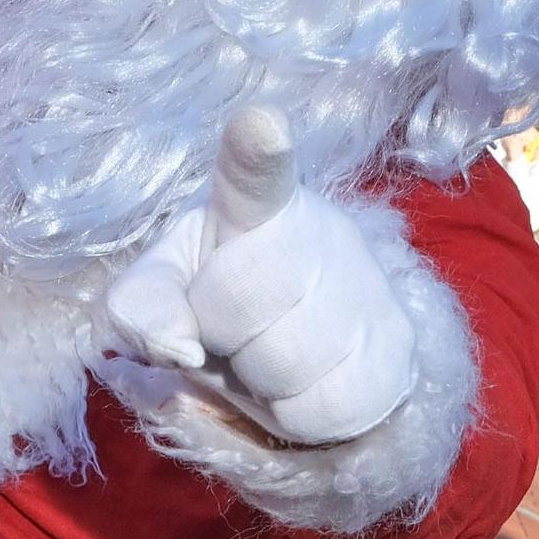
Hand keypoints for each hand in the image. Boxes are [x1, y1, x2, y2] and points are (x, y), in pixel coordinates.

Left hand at [105, 105, 414, 444]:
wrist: (320, 343)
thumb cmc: (227, 300)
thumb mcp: (171, 286)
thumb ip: (142, 303)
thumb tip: (175, 348)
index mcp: (253, 204)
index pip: (254, 173)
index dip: (257, 151)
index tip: (260, 125)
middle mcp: (320, 232)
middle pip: (241, 297)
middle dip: (218, 329)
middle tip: (233, 327)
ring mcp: (366, 290)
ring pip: (285, 362)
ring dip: (258, 378)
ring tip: (268, 356)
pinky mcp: (395, 349)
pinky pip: (325, 407)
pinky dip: (296, 413)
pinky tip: (303, 383)